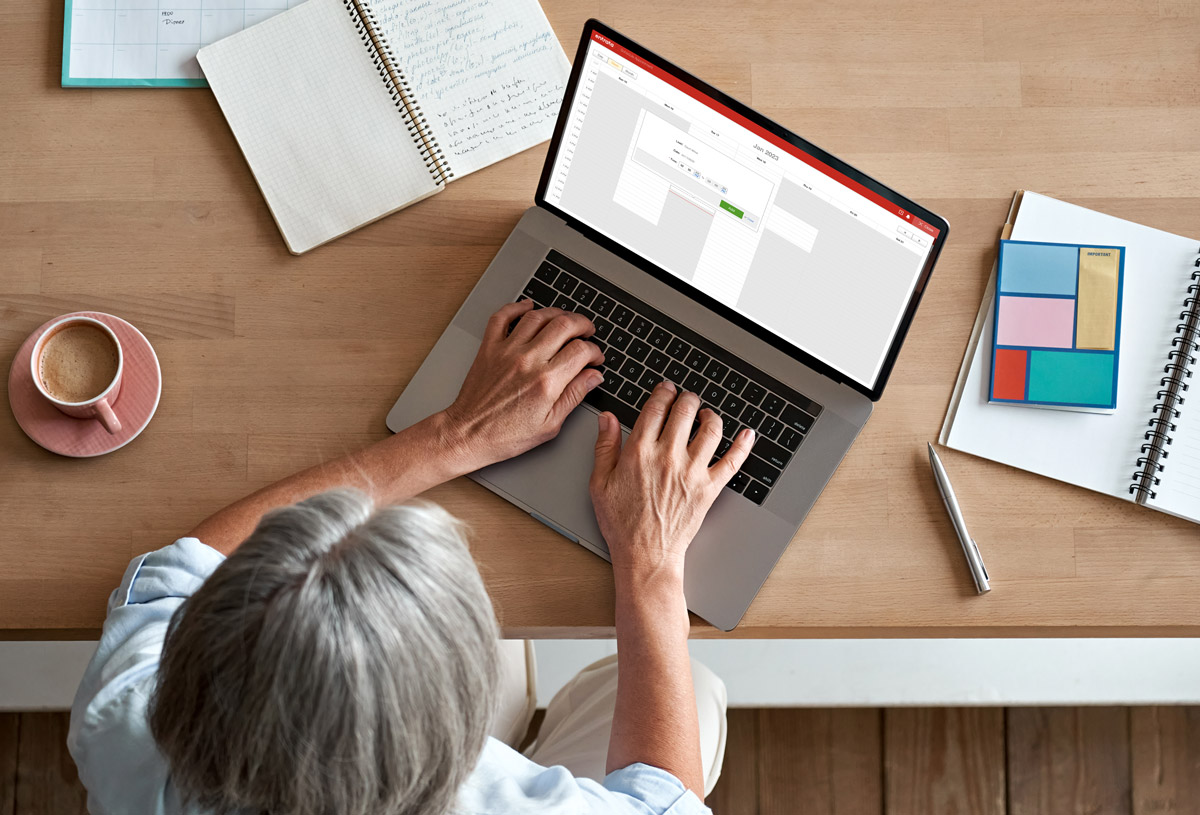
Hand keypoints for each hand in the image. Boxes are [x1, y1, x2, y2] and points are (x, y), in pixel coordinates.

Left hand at [441, 300, 604, 470]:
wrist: (469, 433)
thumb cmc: (506, 434)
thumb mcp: (550, 424)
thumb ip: (574, 396)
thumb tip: (593, 377)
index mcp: (546, 382)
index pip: (581, 351)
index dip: (594, 351)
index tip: (595, 357)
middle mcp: (528, 361)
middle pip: (564, 325)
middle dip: (582, 324)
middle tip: (587, 331)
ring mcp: (507, 351)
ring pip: (537, 316)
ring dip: (557, 313)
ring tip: (565, 320)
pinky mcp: (489, 348)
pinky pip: (502, 317)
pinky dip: (517, 307)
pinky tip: (528, 307)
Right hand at [589, 380, 754, 583]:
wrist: (646, 554)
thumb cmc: (622, 523)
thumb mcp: (600, 483)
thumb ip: (605, 447)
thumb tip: (608, 419)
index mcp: (640, 452)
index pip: (656, 408)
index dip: (663, 393)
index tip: (665, 389)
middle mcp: (668, 457)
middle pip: (685, 411)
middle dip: (687, 398)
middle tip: (686, 399)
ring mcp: (692, 472)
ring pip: (711, 429)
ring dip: (711, 415)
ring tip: (707, 414)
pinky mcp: (709, 488)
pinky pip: (733, 461)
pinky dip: (743, 445)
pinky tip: (747, 434)